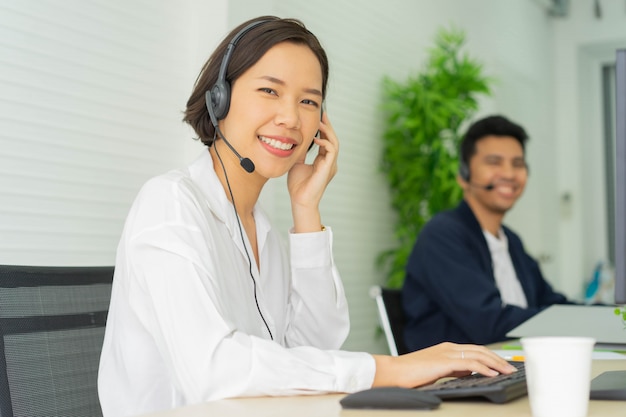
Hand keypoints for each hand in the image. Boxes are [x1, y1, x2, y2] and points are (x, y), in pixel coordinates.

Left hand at [287, 112, 338, 230]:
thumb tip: (295, 140)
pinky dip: (325, 142)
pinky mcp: (328, 168)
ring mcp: (330, 165)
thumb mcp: (297, 163)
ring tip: (320, 123)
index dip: (323, 129)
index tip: (319, 117)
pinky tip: (317, 138)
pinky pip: (331, 151)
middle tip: (322, 114)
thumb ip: (299, 153)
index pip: (326, 141)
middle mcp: (329, 162)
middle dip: (328, 126)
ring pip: (334, 143)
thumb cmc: (298, 185)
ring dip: (328, 132)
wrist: (300, 200)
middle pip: (332, 139)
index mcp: (323, 161)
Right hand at [372, 342, 517, 387]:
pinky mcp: (444, 361)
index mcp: (446, 348)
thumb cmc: (410, 373)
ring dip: (496, 363)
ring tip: (507, 371)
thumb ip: (453, 367)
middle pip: (480, 350)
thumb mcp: (437, 369)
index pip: (475, 350)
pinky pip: (470, 364)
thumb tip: (470, 371)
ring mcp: (446, 353)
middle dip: (498, 359)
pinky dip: (484, 368)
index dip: (491, 356)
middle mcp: (449, 347)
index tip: (503, 364)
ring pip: (478, 355)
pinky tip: (493, 374)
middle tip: (511, 367)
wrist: (393, 371)